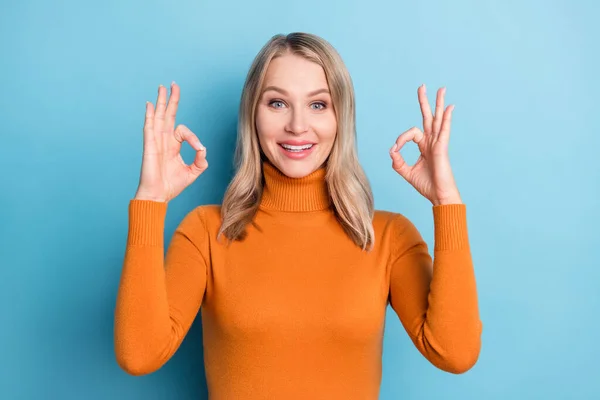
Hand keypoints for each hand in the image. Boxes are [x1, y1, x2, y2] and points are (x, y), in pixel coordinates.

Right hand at [134, 82, 207, 202]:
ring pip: (158, 117)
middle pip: (167, 115)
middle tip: (173, 85)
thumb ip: (201, 160)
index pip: (183, 131)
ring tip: (162, 87)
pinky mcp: (149, 146)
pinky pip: (149, 127)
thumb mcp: (193, 171)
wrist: (158, 195)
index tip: (199, 149)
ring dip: (161, 102)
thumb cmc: (172, 185)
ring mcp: (155, 142)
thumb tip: (203, 148)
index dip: (193, 138)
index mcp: (173, 145)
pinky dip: (150, 115)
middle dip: (171, 100)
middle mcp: (163, 140)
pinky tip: (150, 104)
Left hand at [389, 85, 461, 205]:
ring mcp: (438, 144)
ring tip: (441, 89)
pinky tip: (449, 107)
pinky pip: (444, 130)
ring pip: (438, 119)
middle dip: (424, 102)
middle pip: (428, 117)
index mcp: (424, 146)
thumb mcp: (406, 172)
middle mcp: (432, 142)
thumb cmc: (426, 185)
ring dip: (439, 104)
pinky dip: (447, 118)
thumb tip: (392, 150)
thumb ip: (397, 161)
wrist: (439, 196)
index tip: (395, 150)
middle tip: (422, 86)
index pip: (411, 133)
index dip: (400, 139)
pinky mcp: (442, 148)